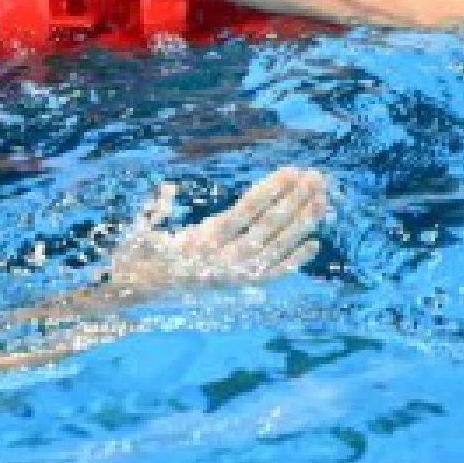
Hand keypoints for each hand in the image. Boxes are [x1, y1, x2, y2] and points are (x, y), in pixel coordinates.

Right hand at [106, 167, 330, 297]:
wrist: (141, 292)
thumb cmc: (143, 253)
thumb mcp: (144, 231)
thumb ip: (157, 211)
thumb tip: (167, 188)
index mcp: (202, 240)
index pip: (245, 211)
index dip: (271, 189)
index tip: (291, 170)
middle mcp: (223, 260)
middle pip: (268, 227)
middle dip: (294, 200)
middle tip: (316, 177)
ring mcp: (235, 275)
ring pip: (276, 248)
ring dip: (302, 224)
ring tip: (322, 201)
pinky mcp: (239, 286)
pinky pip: (273, 274)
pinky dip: (295, 261)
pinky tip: (315, 243)